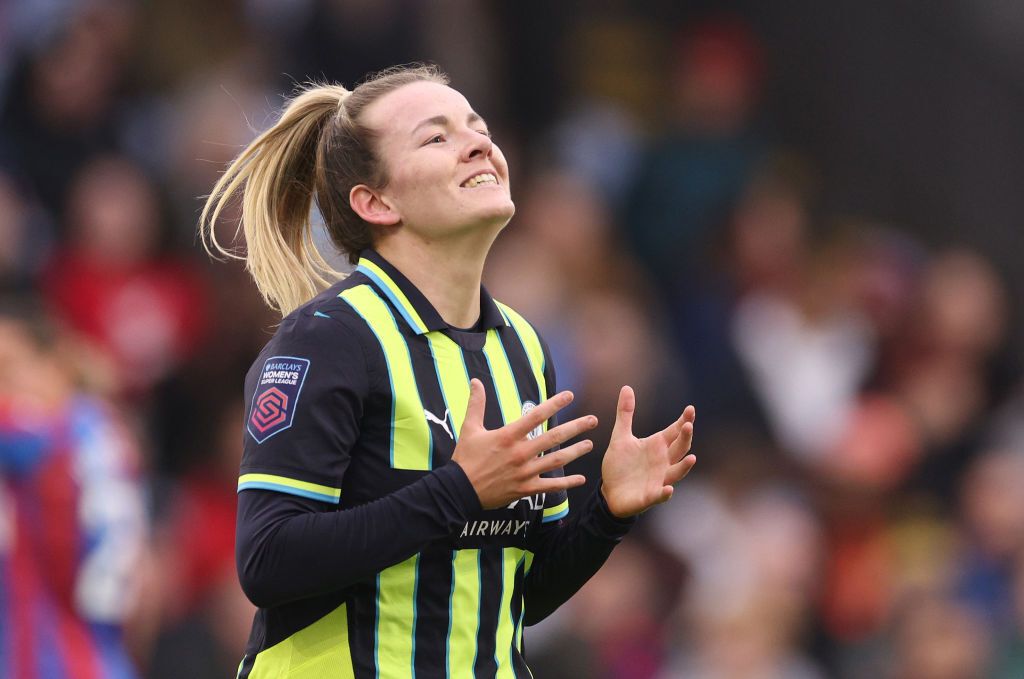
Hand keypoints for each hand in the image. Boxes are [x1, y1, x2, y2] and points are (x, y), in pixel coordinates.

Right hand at [451, 379, 597, 508]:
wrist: (459, 491)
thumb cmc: (465, 459)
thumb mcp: (469, 428)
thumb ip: (476, 404)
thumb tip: (475, 381)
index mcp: (508, 436)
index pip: (536, 416)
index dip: (554, 404)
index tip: (570, 395)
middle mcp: (520, 453)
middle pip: (554, 437)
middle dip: (576, 427)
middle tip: (593, 420)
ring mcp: (525, 472)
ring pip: (556, 460)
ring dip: (575, 452)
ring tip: (589, 444)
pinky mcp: (525, 489)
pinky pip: (550, 486)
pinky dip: (566, 483)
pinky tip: (580, 479)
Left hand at [600, 386, 695, 517]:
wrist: (609, 491)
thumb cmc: (619, 465)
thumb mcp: (620, 437)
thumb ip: (625, 414)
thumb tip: (627, 387)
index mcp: (657, 446)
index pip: (674, 431)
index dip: (683, 421)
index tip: (690, 409)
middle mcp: (663, 462)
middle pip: (680, 449)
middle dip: (685, 438)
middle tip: (688, 425)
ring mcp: (659, 479)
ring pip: (676, 472)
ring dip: (684, 466)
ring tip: (691, 458)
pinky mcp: (649, 496)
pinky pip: (660, 495)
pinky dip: (665, 493)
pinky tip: (668, 489)